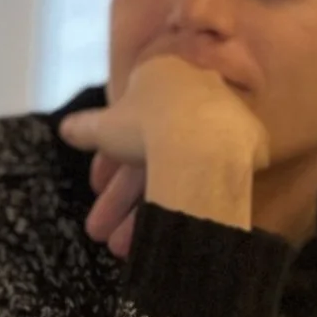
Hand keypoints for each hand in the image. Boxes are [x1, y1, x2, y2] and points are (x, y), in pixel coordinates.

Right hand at [59, 54, 266, 253]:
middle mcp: (197, 87)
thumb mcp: (102, 128)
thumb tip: (65, 128)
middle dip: (126, 193)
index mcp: (162, 71)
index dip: (110, 155)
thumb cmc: (144, 125)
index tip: (98, 186)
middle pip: (156, 146)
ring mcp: (226, 114)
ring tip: (129, 245)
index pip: (130, 116)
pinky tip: (178, 224)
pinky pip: (212, 173)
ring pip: (182, 164)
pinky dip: (191, 197)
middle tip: (105, 230)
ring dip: (152, 205)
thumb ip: (83, 127)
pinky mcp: (250, 141)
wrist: (202, 144)